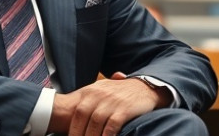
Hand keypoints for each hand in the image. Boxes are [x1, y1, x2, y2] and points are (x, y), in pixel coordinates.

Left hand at [48, 72, 166, 135]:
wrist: (147, 88)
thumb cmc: (123, 93)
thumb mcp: (104, 90)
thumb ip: (89, 101)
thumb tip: (74, 115)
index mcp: (92, 91)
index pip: (77, 112)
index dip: (72, 128)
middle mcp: (100, 94)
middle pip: (83, 118)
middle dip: (79, 134)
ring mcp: (112, 101)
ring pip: (95, 123)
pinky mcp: (124, 109)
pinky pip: (111, 126)